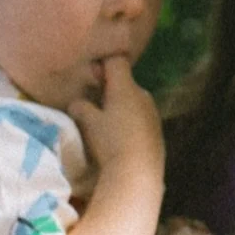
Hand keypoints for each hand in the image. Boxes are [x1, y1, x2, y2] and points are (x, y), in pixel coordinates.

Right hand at [68, 56, 162, 185]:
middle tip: (93, 105)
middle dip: (110, 89)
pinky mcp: (157, 132)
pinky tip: (119, 140)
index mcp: (126, 87)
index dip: (102, 65)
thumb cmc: (110, 142)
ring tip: (106, 126)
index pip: (116, 61)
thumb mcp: (88, 123)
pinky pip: (140, 118)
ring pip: (133, 101)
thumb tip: (77, 102)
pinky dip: (129, 122)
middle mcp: (143, 94)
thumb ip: (81, 107)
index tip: (91, 78)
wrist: (138, 173)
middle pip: (125, 83)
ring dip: (120, 107)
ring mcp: (153, 113)